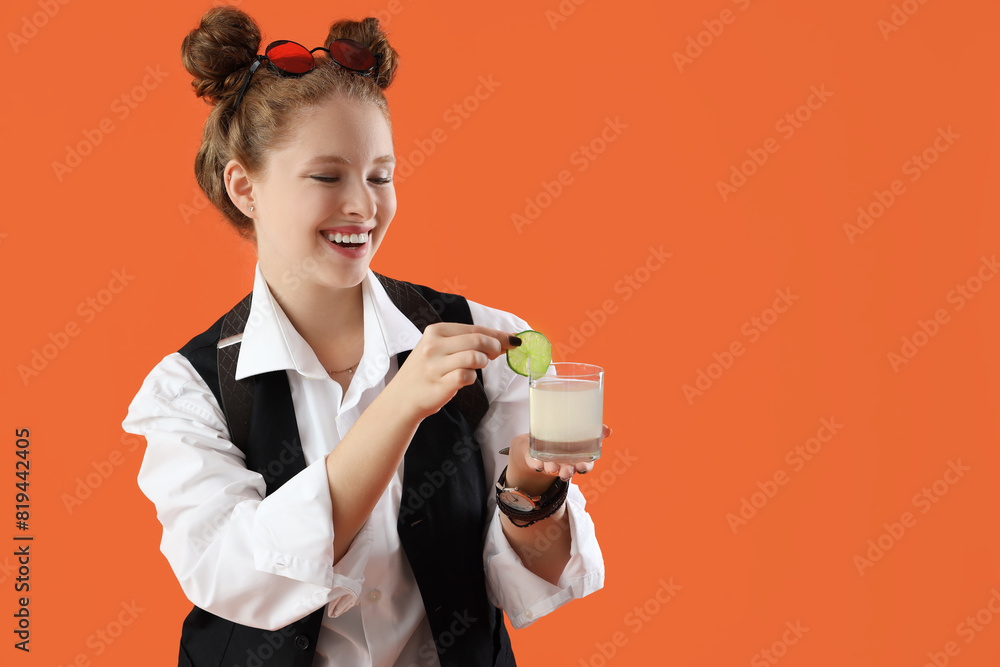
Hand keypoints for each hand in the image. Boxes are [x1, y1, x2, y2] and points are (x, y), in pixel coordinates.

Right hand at [390, 322, 518, 422]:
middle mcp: (434, 346)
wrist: (402, 398)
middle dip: (495, 347)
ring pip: (475, 357)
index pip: (475, 328)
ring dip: (483, 363)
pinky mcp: (440, 384)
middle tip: (496, 355)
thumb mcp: (440, 349)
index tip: (512, 340)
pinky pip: (467, 377)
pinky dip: (472, 378)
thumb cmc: (427, 372)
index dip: (497, 335)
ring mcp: (435, 365)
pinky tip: (464, 379)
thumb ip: (467, 342)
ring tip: (475, 368)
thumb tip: (503, 340)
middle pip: (478, 340)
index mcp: (435, 331)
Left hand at [504, 425, 612, 494]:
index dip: (584, 467)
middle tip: (567, 471)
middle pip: (568, 471)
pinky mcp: (535, 459)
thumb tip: (608, 430)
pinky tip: (536, 462)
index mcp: (577, 459)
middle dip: (568, 472)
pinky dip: (536, 463)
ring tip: (551, 467)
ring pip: (552, 469)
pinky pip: (535, 463)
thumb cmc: (565, 439)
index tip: (583, 466)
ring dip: (552, 469)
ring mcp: (550, 462)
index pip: (584, 466)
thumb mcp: (579, 433)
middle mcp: (564, 464)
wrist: (537, 441)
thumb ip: (594, 431)